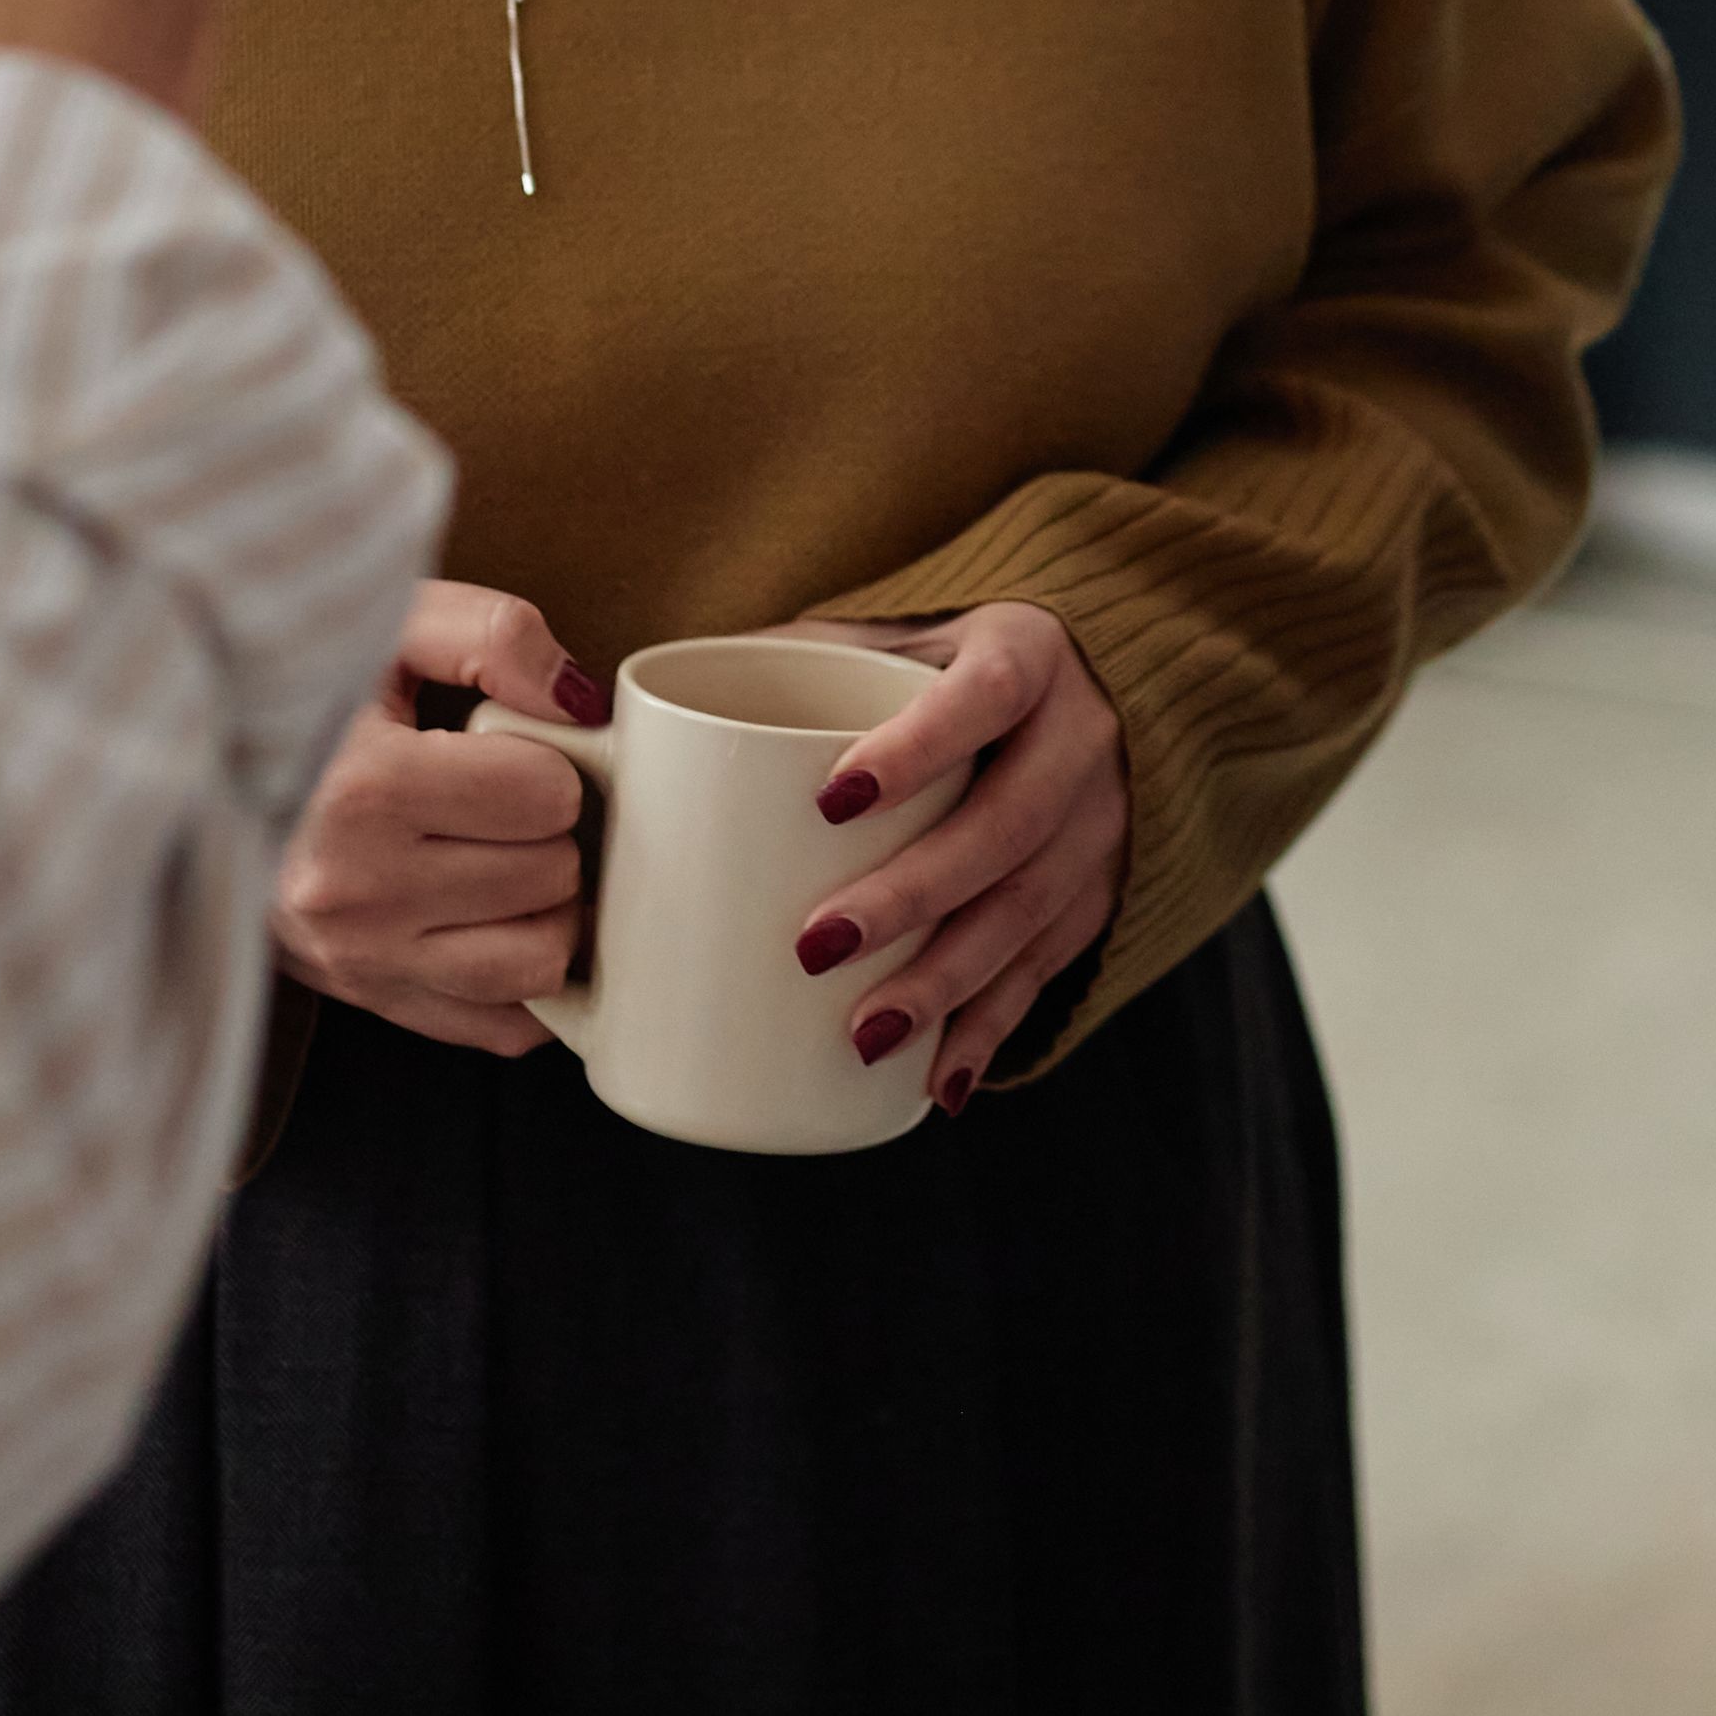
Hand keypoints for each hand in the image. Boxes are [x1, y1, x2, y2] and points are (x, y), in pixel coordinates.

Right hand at [273, 581, 611, 1057]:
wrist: (191, 773)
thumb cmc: (298, 700)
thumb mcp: (382, 630)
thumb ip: (490, 638)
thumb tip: (581, 702)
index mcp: (363, 792)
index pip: (543, 797)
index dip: (546, 765)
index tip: (507, 753)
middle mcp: (356, 891)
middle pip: (548, 877)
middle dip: (545, 833)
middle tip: (500, 803)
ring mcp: (360, 960)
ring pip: (538, 963)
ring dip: (543, 908)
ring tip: (504, 858)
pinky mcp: (367, 1000)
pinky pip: (502, 1026)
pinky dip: (526, 982)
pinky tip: (498, 921)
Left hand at [782, 602, 1123, 1109]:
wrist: (1097, 685)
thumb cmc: (945, 662)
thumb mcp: (887, 633)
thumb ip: (785, 656)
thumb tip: (618, 711)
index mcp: (1026, 653)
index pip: (984, 696)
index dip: (917, 748)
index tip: (829, 801)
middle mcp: (1079, 741)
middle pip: (1005, 827)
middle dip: (912, 895)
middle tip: (814, 944)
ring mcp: (1098, 826)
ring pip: (1027, 912)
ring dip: (946, 982)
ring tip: (863, 1033)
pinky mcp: (1095, 896)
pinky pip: (1044, 971)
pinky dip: (989, 1032)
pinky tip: (937, 1082)